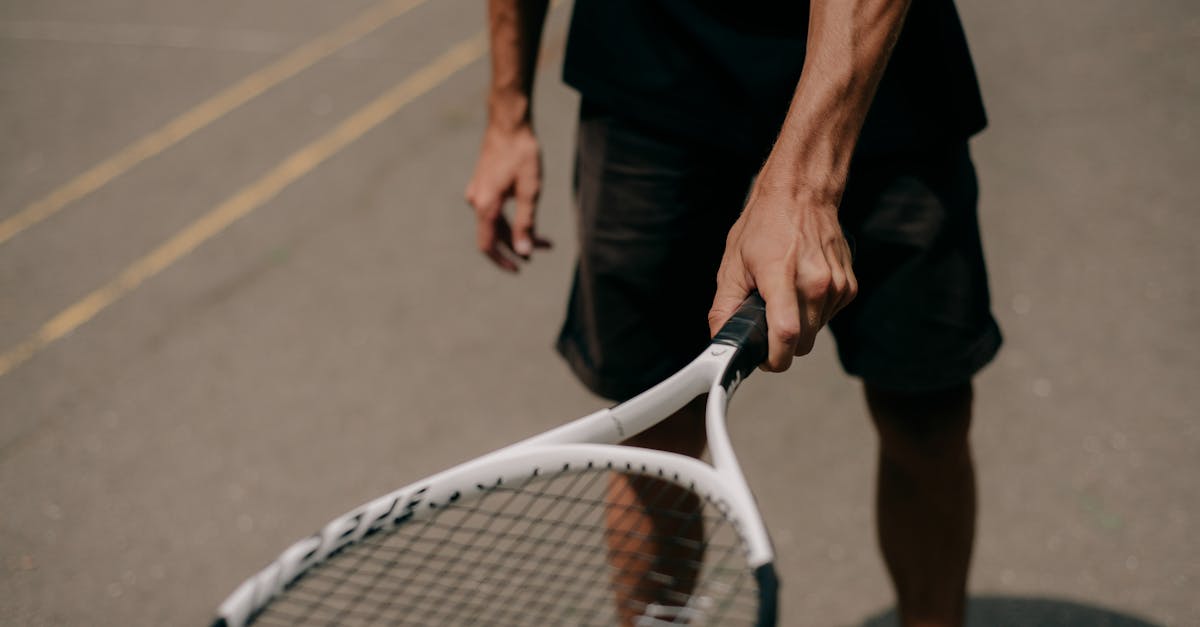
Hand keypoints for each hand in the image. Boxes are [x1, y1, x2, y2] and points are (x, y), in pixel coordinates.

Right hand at [464, 122, 550, 271]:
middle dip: (520, 244)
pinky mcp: (481, 184)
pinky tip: (527, 214)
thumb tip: (524, 252)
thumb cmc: (522, 153)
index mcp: (485, 206)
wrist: (508, 123)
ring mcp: (477, 192)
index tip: (519, 269)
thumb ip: (526, 224)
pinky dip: (511, 218)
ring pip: (497, 222)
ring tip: (544, 237)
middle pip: (496, 234)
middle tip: (546, 248)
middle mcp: (476, 201)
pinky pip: (494, 210)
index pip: (488, 246)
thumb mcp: (530, 190)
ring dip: (518, 231)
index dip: (502, 261)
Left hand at [708, 185, 856, 371]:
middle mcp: (816, 283)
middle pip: (801, 344)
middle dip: (782, 344)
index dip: (773, 358)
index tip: (763, 359)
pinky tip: (802, 288)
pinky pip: (828, 318)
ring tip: (784, 295)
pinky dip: (813, 313)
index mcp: (782, 276)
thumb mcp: (732, 264)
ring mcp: (836, 286)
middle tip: (766, 323)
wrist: (802, 194)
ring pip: (815, 333)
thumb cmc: (765, 225)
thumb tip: (720, 339)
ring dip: (798, 326)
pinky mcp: (848, 287)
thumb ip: (724, 307)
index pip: (786, 335)